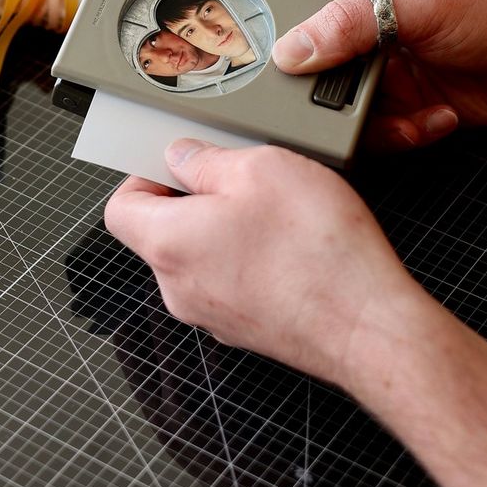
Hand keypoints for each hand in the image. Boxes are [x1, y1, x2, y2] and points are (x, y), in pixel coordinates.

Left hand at [104, 140, 419, 386]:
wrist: (367, 327)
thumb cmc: (315, 252)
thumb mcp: (261, 168)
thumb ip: (208, 159)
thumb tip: (184, 157)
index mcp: (168, 244)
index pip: (120, 209)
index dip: (141, 177)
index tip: (175, 161)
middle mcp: (180, 288)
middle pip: (161, 233)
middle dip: (194, 199)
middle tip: (238, 175)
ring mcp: (214, 315)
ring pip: (202, 257)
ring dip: (228, 228)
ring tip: (276, 208)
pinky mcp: (249, 329)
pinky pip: (233, 281)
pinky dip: (252, 257)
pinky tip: (293, 242)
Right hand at [273, 0, 486, 150]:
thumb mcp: (417, 2)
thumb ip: (350, 23)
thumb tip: (291, 51)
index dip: (256, 28)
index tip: (236, 60)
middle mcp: (359, 25)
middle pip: (301, 64)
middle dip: (308, 93)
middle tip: (315, 109)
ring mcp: (380, 67)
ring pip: (334, 108)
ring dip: (361, 123)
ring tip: (399, 113)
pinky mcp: (404, 104)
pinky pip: (376, 132)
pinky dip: (401, 134)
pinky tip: (436, 117)